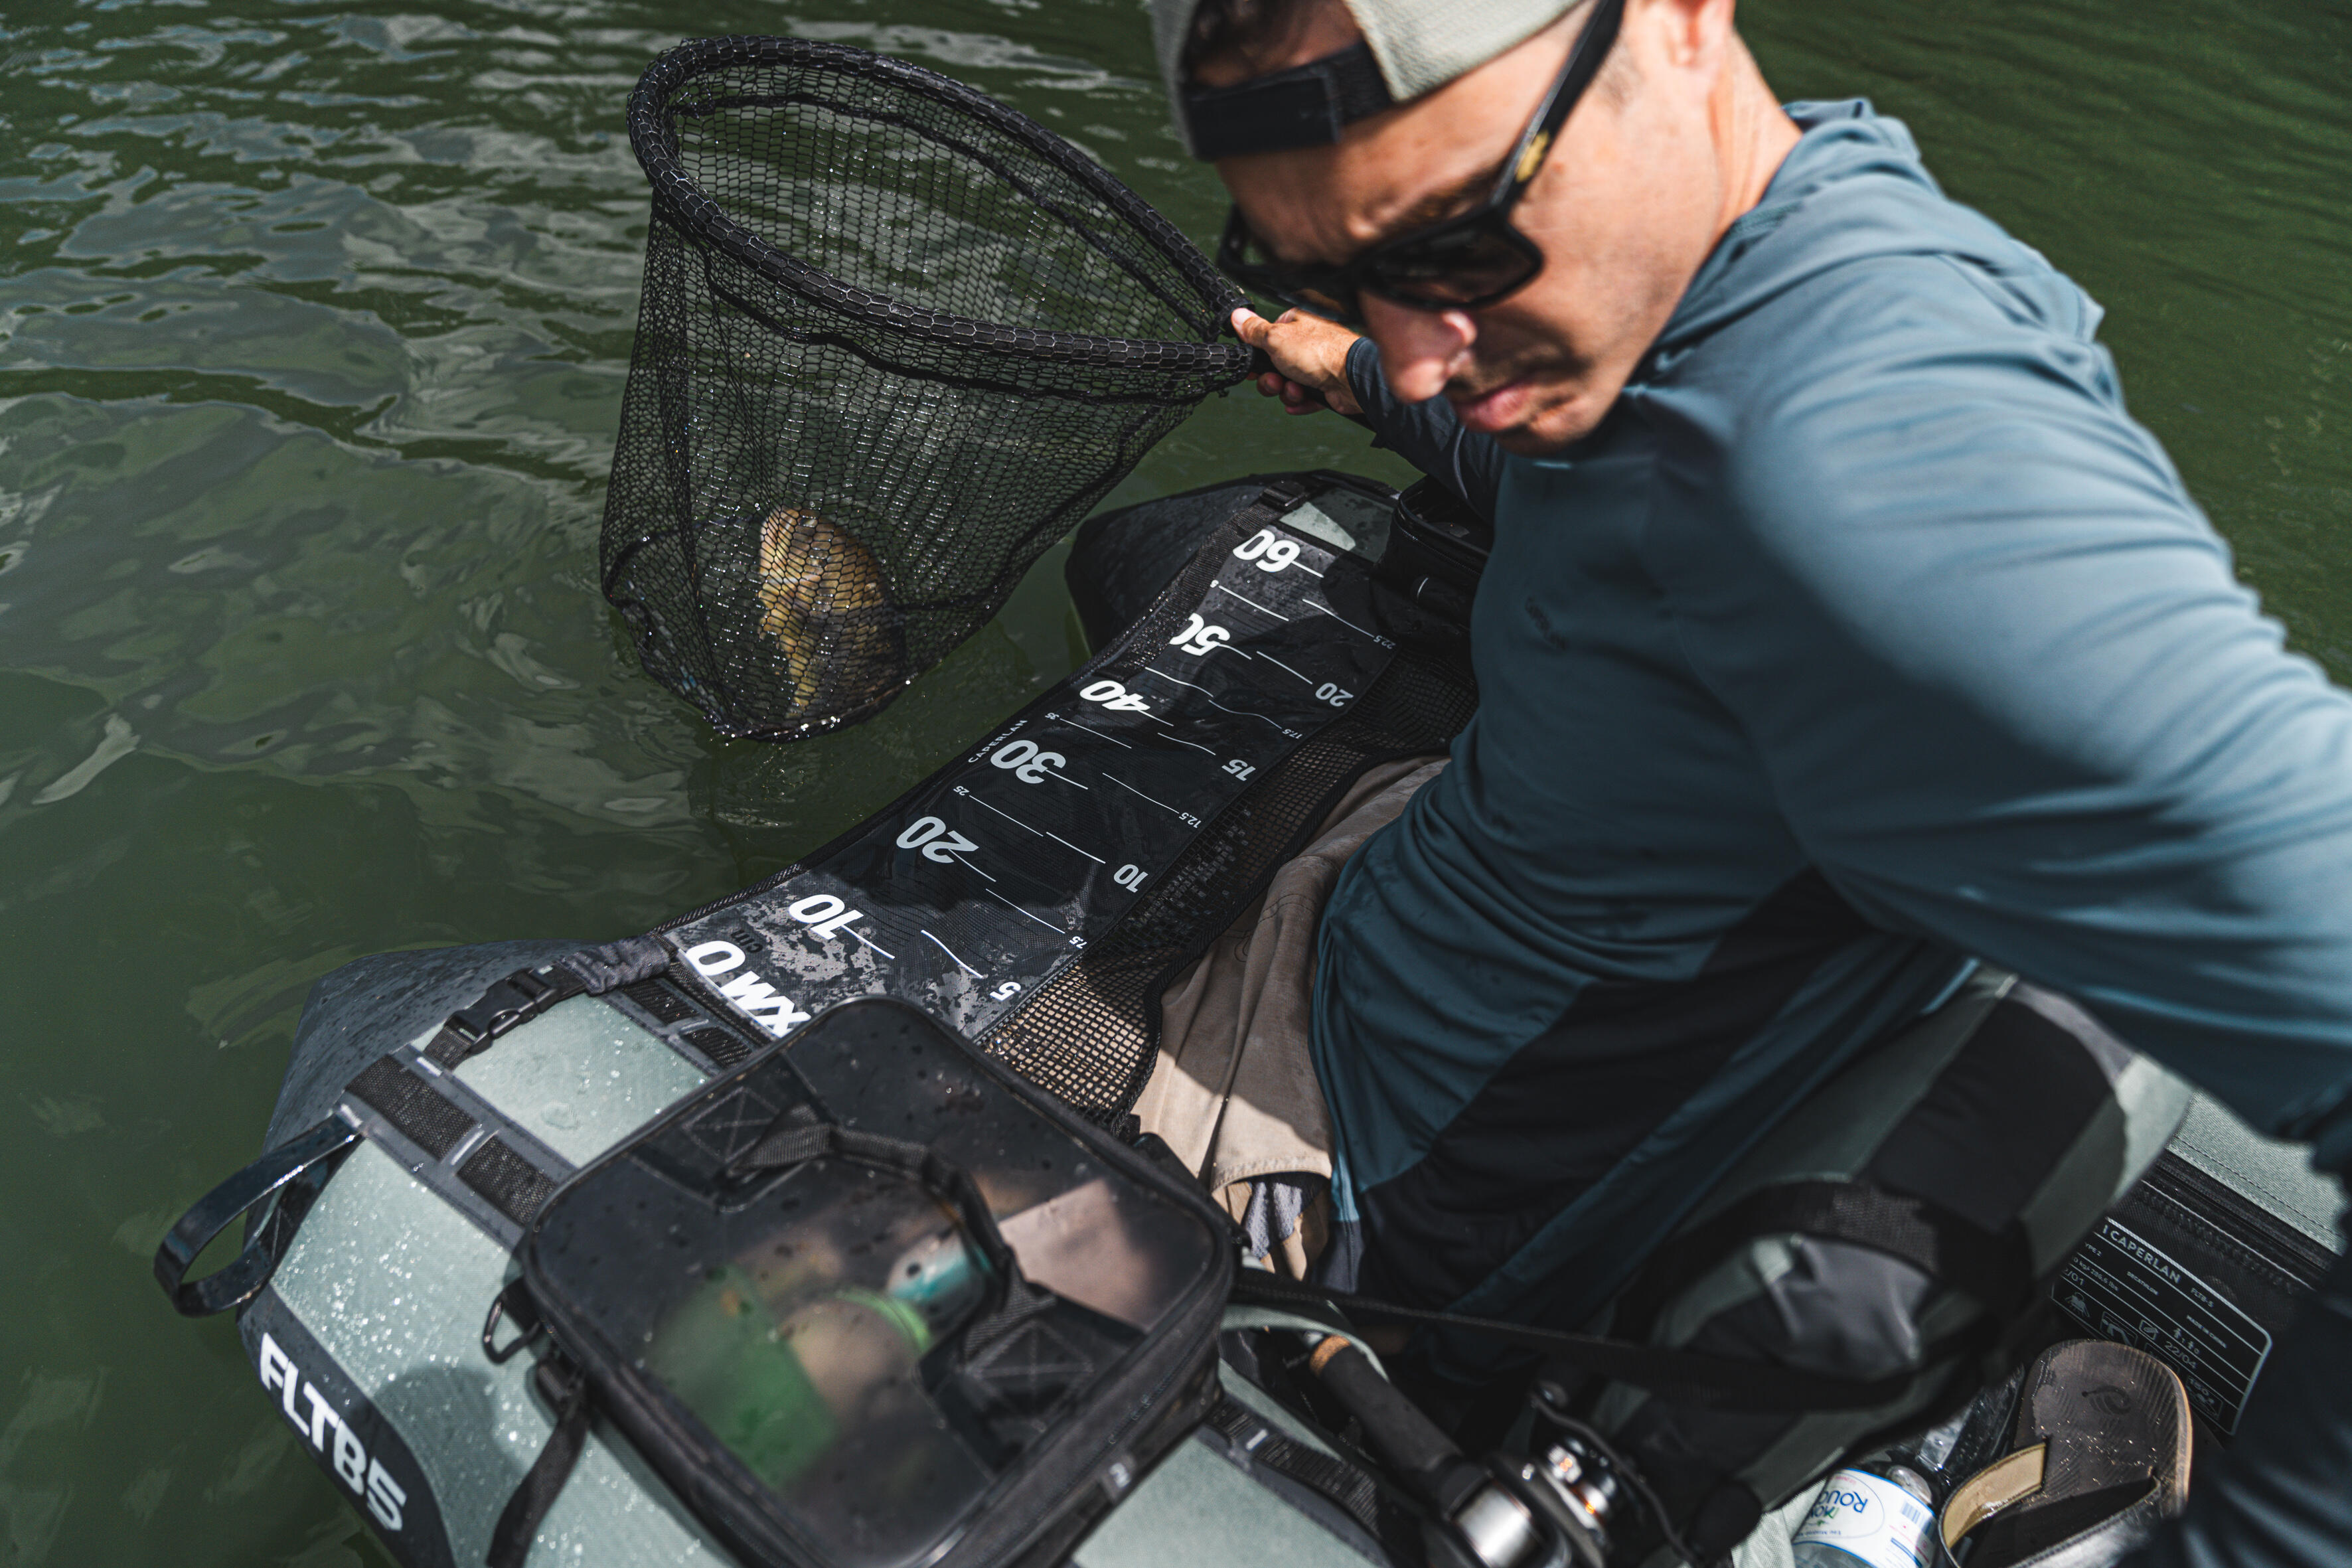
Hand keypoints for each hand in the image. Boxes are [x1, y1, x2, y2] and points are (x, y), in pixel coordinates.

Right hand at [1231, 307, 1364, 418]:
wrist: (1351, 379)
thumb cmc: (1320, 352)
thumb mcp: (1276, 338)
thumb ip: (1254, 330)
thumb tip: (1238, 316)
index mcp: (1297, 323)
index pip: (1268, 336)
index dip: (1257, 353)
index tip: (1251, 365)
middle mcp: (1308, 342)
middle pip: (1275, 364)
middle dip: (1271, 378)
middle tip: (1275, 380)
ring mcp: (1317, 364)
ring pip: (1289, 382)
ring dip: (1287, 391)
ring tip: (1296, 389)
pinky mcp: (1326, 385)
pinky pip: (1305, 396)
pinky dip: (1300, 401)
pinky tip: (1299, 401)